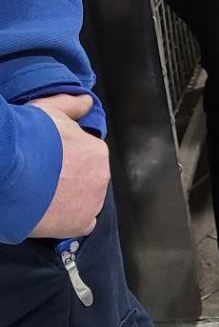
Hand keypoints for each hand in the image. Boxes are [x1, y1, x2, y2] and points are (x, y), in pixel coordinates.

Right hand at [29, 93, 109, 238]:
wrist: (9, 167)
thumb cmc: (28, 136)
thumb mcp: (49, 110)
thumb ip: (71, 106)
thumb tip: (87, 102)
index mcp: (97, 151)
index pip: (87, 158)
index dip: (67, 161)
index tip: (48, 162)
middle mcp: (102, 176)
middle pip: (87, 180)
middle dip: (69, 180)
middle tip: (43, 180)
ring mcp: (93, 202)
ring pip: (84, 202)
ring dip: (68, 201)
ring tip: (42, 197)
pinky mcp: (79, 224)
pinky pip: (81, 224)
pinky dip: (68, 222)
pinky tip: (51, 216)